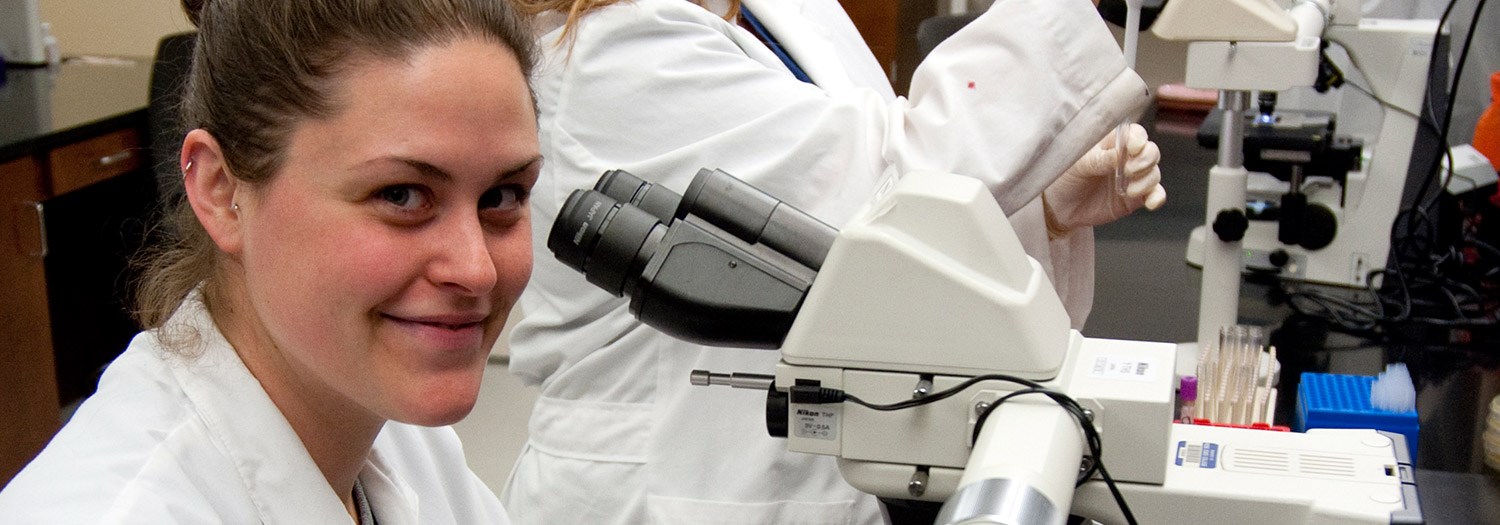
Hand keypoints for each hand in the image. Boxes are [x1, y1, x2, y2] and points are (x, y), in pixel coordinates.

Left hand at [1042, 123, 1165, 237]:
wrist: (1058, 208)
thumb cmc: (1063, 177)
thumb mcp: (1078, 164)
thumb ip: (1101, 159)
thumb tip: (1122, 154)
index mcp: (1111, 142)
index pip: (1135, 134)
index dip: (1139, 139)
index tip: (1133, 148)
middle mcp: (1126, 157)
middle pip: (1150, 152)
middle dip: (1146, 160)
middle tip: (1129, 171)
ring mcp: (1132, 177)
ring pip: (1154, 173)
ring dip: (1147, 181)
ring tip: (1129, 191)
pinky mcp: (1135, 197)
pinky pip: (1155, 194)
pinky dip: (1157, 197)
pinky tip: (1150, 203)